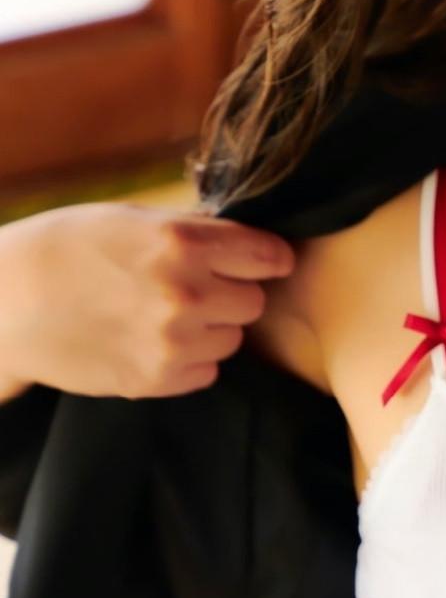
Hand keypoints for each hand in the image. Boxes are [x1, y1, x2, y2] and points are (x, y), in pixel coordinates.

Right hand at [0, 201, 297, 400]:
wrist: (6, 301)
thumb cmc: (67, 247)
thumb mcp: (132, 219)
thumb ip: (194, 230)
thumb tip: (247, 241)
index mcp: (183, 242)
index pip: (267, 256)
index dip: (267, 258)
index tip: (263, 262)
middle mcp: (186, 292)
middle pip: (254, 301)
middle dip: (233, 292)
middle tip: (197, 287)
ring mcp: (173, 341)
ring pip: (233, 339)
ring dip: (212, 328)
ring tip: (165, 314)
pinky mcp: (156, 378)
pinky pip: (207, 371)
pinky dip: (190, 359)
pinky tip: (152, 340)